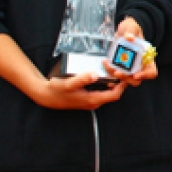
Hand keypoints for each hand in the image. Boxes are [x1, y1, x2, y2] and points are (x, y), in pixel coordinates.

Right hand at [0, 33, 126, 110]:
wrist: (45, 96)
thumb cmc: (57, 90)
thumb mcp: (68, 83)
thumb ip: (82, 79)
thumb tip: (95, 75)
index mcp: (92, 100)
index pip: (115, 95)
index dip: (122, 85)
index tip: (125, 73)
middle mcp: (94, 102)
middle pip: (114, 93)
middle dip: (119, 82)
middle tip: (122, 69)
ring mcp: (91, 100)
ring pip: (108, 92)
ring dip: (113, 82)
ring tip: (115, 69)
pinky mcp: (88, 97)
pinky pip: (102, 90)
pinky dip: (106, 83)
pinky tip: (105, 73)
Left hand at [104, 18, 157, 87]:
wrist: (124, 30)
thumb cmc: (132, 28)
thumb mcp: (132, 26)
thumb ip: (132, 31)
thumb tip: (129, 37)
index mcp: (148, 58)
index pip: (151, 72)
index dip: (145, 75)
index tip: (136, 75)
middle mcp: (140, 66)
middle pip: (137, 80)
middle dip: (127, 78)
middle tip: (117, 73)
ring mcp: (129, 68)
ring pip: (125, 79)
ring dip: (115, 76)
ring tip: (108, 65)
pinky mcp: (120, 67)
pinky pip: (115, 74)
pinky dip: (109, 71)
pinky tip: (105, 63)